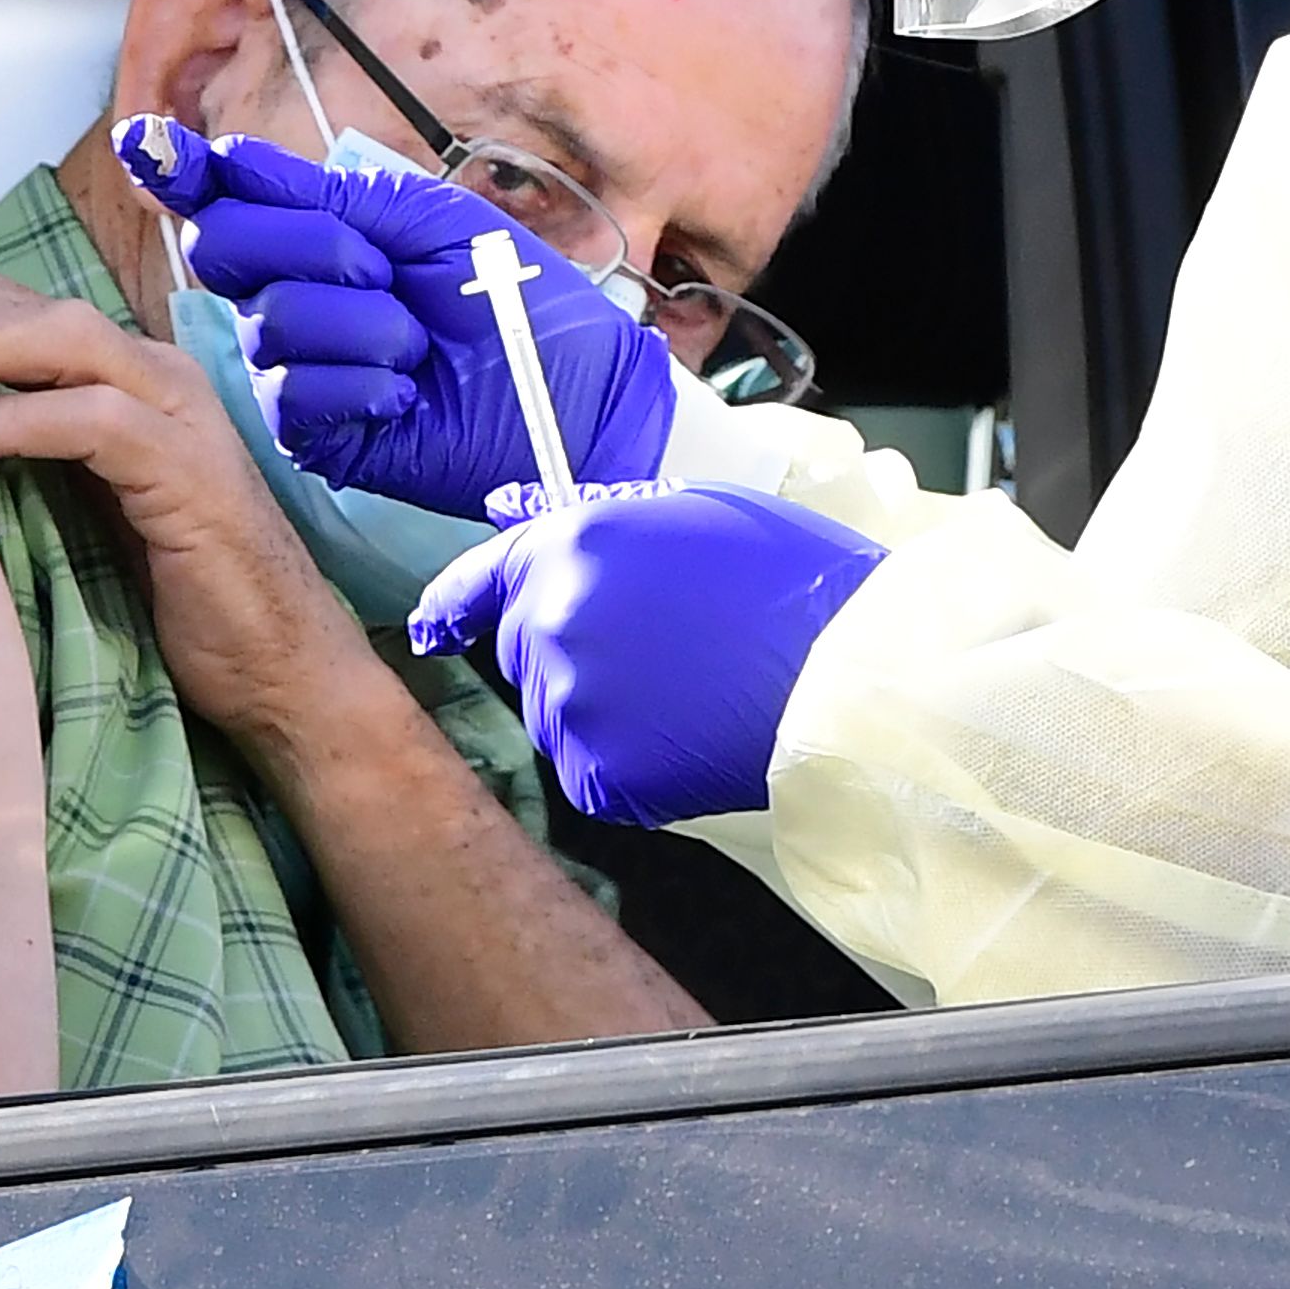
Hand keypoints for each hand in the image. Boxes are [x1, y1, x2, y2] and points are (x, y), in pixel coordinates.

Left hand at [0, 278, 395, 766]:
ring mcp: (175, 413)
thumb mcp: (73, 509)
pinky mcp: (187, 469)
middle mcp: (150, 373)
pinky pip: (91, 419)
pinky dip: (14, 418)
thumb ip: (14, 457)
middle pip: (20, 307)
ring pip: (57, 340)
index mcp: (118, 374)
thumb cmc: (170, 597)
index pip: (6, 307)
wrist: (278, 668)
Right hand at [116, 117, 680, 519]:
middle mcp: (296, 299)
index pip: (230, 201)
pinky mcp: (315, 436)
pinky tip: (406, 394)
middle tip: (382, 267)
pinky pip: (294, 392)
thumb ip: (331, 195)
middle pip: (223, 248)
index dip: (185, 171)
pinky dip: (361, 383)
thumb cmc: (517, 302)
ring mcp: (300, 369)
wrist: (576, 397)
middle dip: (309, 244)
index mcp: (322, 240)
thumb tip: (229, 155)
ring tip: (419, 347)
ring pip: (271, 321)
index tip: (146, 141)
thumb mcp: (430, 222)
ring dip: (361, 324)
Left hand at [408, 484, 886, 827]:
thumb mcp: (695, 513)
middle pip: (523, 650)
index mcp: (571, 545)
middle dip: (571, 651)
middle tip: (664, 651)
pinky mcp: (601, 775)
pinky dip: (630, 766)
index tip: (433, 625)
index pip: (482, 579)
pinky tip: (690, 738)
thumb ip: (596, 521)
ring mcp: (572, 702)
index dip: (456, 604)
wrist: (856, 675)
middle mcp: (553, 621)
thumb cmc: (793, 583)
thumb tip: (517, 520)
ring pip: (557, 714)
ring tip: (690, 693)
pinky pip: (591, 772)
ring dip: (602, 710)